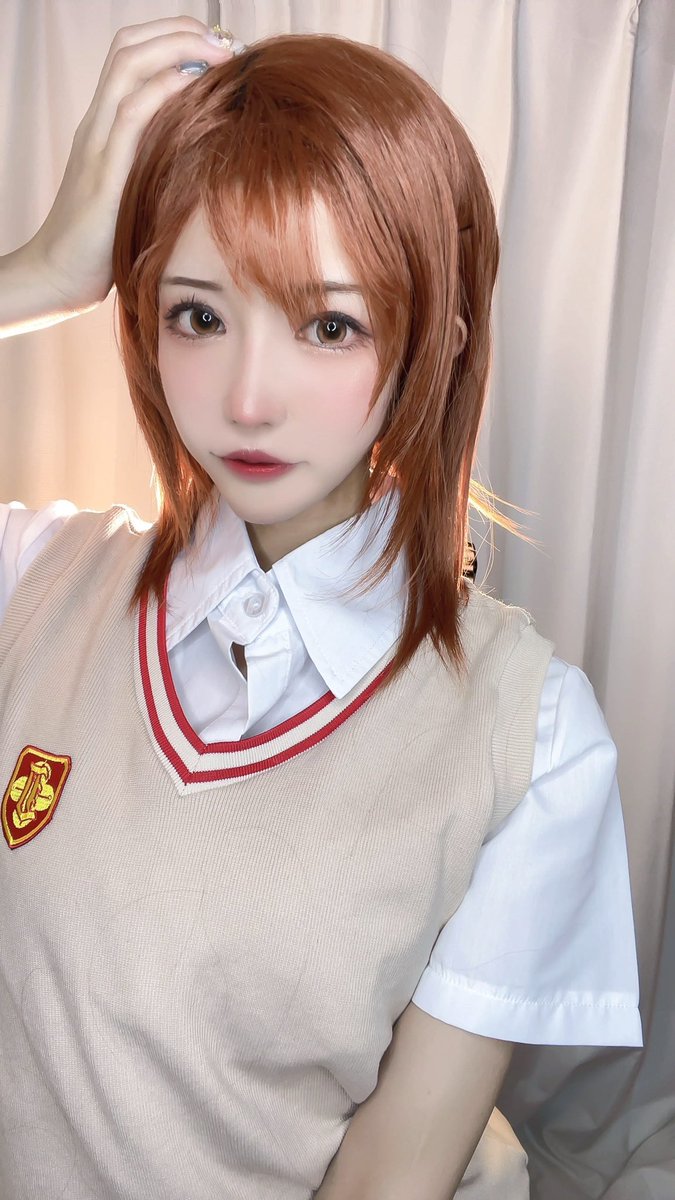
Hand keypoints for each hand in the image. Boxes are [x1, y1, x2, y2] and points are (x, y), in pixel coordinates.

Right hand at [27, 16, 233, 311]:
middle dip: (181, 31)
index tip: (219, 48)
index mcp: (103, 125)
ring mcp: (96, 143)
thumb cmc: (103, 243)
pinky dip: (164, 90)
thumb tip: (206, 157)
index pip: (131, 54)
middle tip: (226, 42)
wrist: (58, 275)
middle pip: (129, 46)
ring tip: (220, 55)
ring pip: (129, 65)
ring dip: (178, 49)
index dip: (174, 37)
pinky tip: (195, 87)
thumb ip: (157, 165)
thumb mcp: (135, 192)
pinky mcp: (103, 172)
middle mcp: (96, 124)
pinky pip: (131, 114)